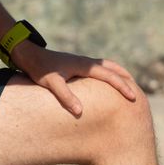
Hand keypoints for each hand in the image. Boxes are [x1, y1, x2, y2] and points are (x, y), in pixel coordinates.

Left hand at [11, 41, 136, 116]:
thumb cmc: (38, 68)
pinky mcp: (75, 64)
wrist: (27, 53)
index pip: (109, 76)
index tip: (133, 98)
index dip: (122, 87)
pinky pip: (97, 68)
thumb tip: (80, 111)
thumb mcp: (51, 83)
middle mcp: (86, 61)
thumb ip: (66, 96)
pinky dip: (106, 73)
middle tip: (136, 91)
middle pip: (112, 68)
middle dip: (125, 79)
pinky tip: (102, 81)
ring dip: (117, 74)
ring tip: (126, 82)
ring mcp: (81, 62)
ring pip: (106, 66)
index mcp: (84, 65)